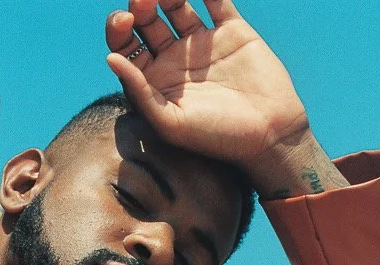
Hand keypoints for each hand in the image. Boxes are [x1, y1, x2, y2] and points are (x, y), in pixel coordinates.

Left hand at [105, 0, 310, 171]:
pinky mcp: (232, 31)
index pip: (127, 47)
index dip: (119, 30)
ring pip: (177, 6)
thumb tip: (110, 58)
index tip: (126, 20)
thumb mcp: (170, 123)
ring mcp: (203, 44)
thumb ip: (139, 92)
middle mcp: (175, 60)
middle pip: (148, 21)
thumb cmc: (216, 137)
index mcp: (155, 82)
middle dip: (140, 5)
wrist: (269, 134)